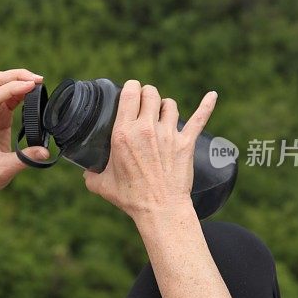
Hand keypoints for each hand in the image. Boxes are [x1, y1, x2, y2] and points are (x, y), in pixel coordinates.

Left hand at [0, 69, 49, 194]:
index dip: (13, 88)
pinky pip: (6, 97)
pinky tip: (32, 92)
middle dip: (16, 76)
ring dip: (18, 80)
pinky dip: (19, 91)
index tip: (32, 86)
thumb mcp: (6, 169)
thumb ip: (25, 158)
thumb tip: (46, 151)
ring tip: (38, 82)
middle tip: (38, 79)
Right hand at [83, 80, 217, 220]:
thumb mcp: (102, 185)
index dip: (131, 87)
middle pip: (150, 94)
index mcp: (123, 133)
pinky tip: (212, 95)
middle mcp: (146, 129)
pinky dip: (207, 105)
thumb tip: (85, 172)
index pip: (130, 95)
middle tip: (144, 101)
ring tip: (161, 111)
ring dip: (164, 105)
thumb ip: (90, 175)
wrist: (160, 209)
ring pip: (169, 104)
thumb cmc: (130, 198)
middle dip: (147, 94)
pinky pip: (199, 118)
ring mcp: (168, 134)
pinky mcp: (186, 143)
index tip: (130, 90)